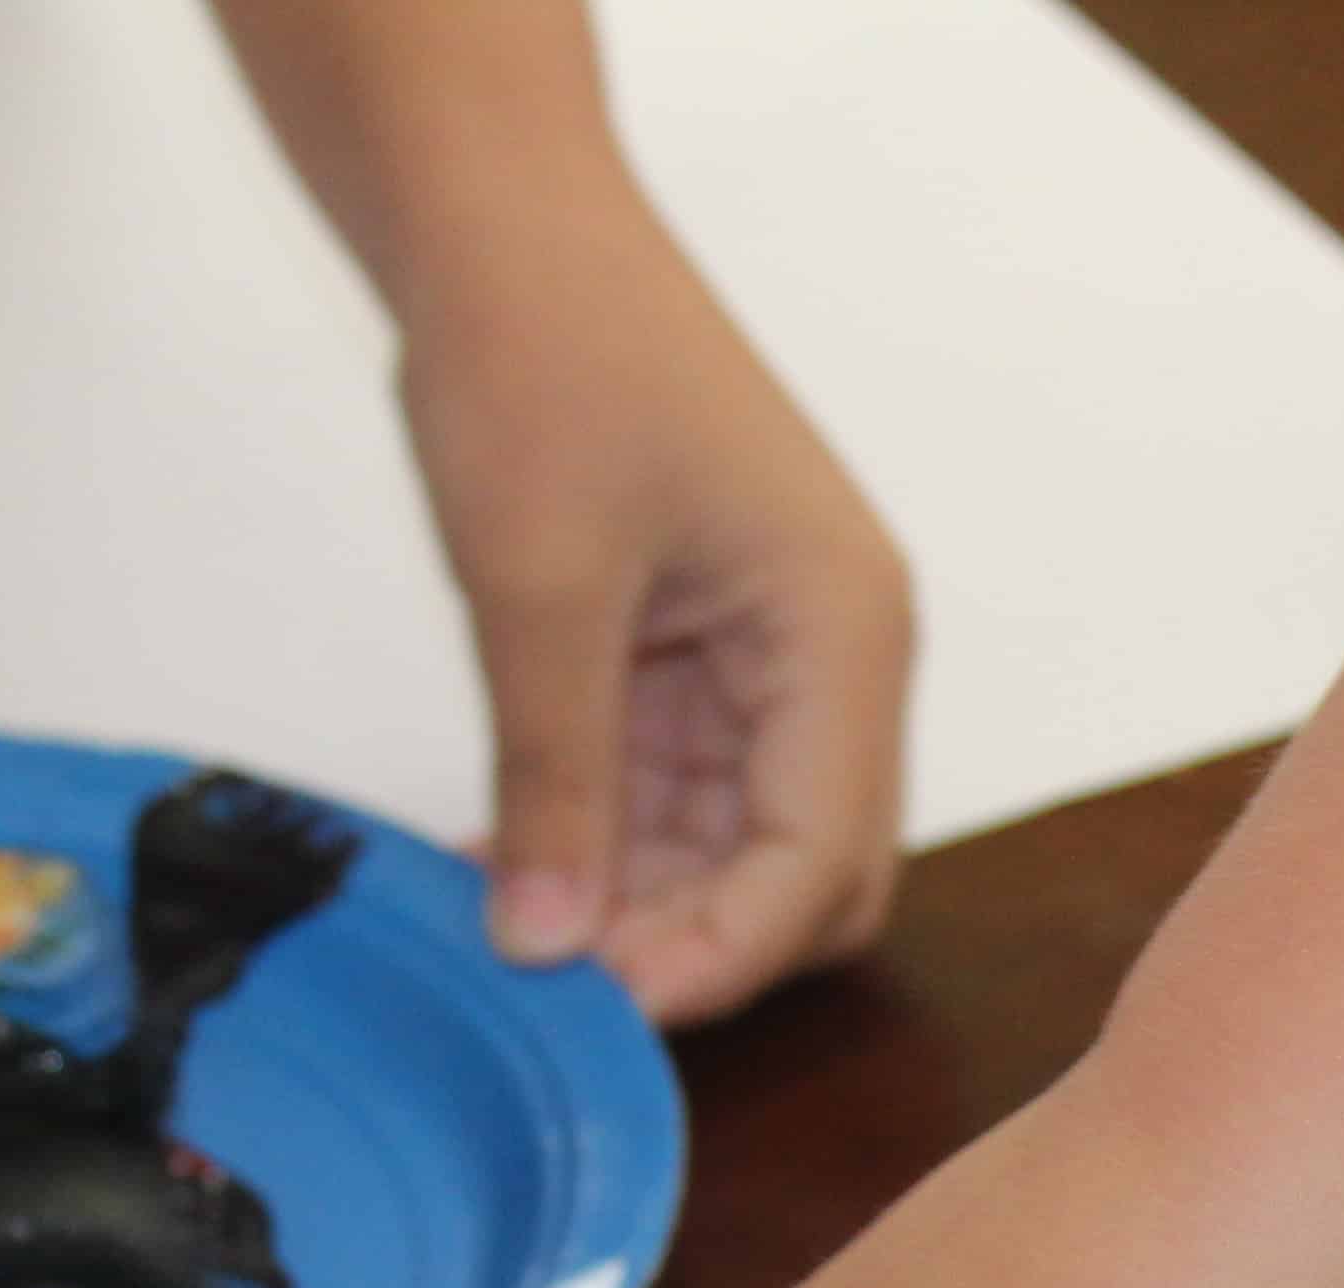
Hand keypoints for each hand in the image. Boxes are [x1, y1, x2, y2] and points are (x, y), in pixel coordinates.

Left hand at [387, 190, 909, 1020]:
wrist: (501, 220)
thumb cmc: (545, 355)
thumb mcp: (537, 588)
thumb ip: (554, 779)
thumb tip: (548, 948)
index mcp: (843, 635)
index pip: (821, 863)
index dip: (715, 957)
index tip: (592, 1010)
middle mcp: (834, 657)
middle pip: (810, 875)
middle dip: (696, 944)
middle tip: (555, 986)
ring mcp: (770, 653)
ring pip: (736, 843)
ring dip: (637, 897)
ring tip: (508, 926)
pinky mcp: (700, 646)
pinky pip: (674, 785)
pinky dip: (602, 835)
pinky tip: (505, 860)